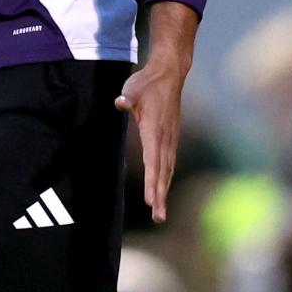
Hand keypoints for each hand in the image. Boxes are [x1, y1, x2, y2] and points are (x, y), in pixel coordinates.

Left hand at [115, 57, 187, 223]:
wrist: (169, 74)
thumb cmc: (147, 83)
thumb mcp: (133, 88)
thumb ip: (128, 97)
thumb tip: (120, 103)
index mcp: (155, 129)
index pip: (153, 160)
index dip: (153, 181)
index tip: (151, 199)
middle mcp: (165, 137)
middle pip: (162, 171)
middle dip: (160, 195)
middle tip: (159, 217)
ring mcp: (170, 137)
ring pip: (167, 169)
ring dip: (164, 190)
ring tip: (161, 212)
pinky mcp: (170, 136)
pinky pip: (169, 161)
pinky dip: (166, 177)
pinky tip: (163, 189)